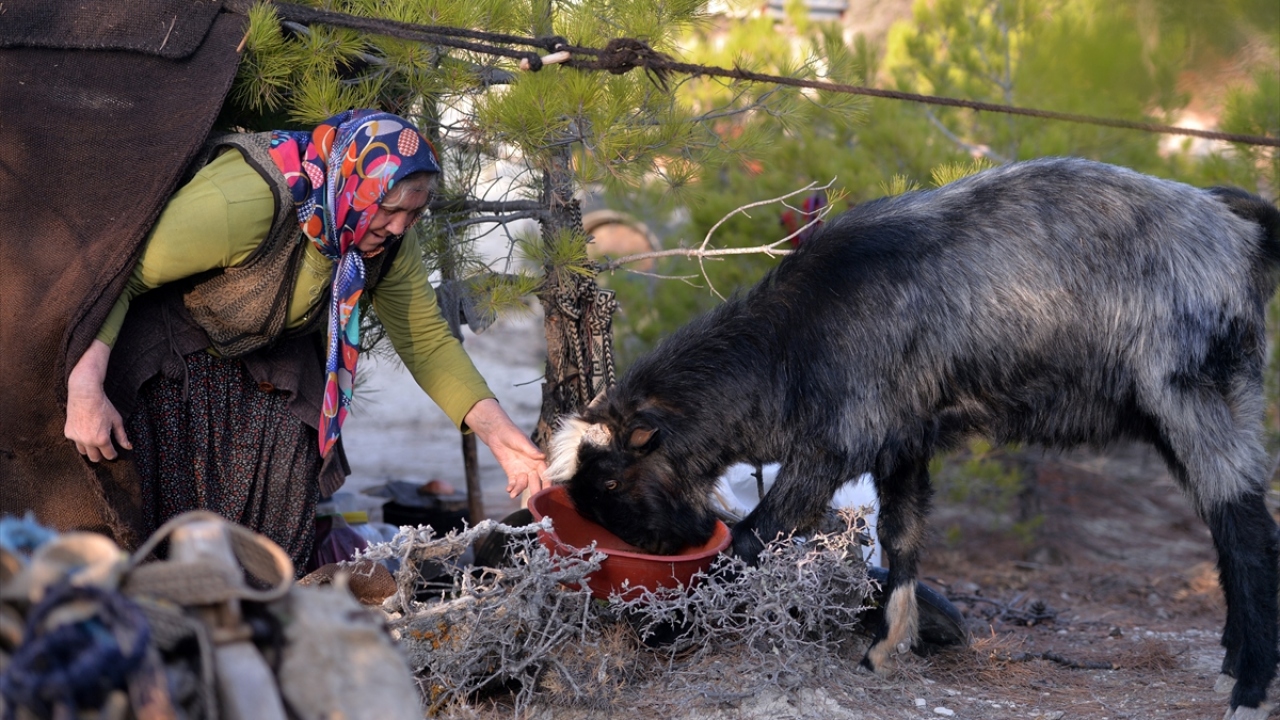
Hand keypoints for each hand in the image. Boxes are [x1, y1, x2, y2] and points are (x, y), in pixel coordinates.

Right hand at [65, 340, 131, 461]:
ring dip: (90, 449)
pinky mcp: (68, 433)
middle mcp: (88, 441)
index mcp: (102, 440)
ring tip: (95, 442)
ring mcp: (76, 438)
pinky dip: (81, 440)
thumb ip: (122, 436)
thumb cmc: (103, 406)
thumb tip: (128, 447)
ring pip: (84, 452)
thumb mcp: (116, 421)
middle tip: (105, 449)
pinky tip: (86, 432)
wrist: (84, 395)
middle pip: (95, 458)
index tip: (114, 452)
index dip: (113, 454)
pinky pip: (76, 442)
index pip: (109, 455)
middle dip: (101, 455)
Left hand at [464, 398, 546, 497]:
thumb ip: (531, 450)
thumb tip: (542, 456)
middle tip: (534, 499)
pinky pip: (513, 483)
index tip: (548, 490)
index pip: (545, 472)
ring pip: (524, 483)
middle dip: (536, 490)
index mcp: (537, 459)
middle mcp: (531, 466)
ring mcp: (521, 470)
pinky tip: (509, 490)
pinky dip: (512, 487)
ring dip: (520, 490)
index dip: (547, 481)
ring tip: (513, 494)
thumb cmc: (512, 434)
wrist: (497, 433)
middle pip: (536, 481)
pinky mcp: (511, 473)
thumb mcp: (522, 441)